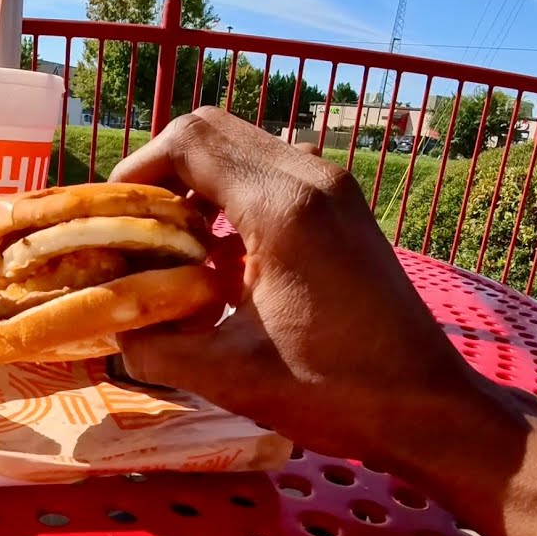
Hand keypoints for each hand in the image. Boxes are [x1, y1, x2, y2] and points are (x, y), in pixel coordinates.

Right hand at [111, 107, 481, 465]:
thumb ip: (153, 344)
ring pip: (243, 146)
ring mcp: (335, 187)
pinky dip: (234, 193)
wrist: (426, 406)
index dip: (137, 171)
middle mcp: (311, 177)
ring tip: (175, 242)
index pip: (188, 143)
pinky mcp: (346, 206)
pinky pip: (273, 171)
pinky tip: (222, 256)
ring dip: (199, 180)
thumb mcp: (226, 376)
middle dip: (162, 169)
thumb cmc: (332, 392)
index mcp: (281, 207)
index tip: (114, 217)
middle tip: (138, 224)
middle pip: (212, 129)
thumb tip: (110, 323)